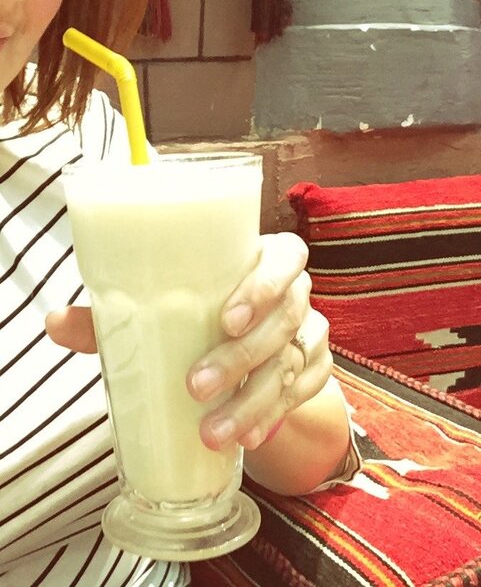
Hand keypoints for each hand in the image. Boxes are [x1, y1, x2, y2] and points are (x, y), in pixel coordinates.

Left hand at [46, 232, 331, 450]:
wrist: (247, 350)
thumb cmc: (201, 314)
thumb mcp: (168, 307)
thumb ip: (117, 314)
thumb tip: (55, 321)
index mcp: (265, 260)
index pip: (286, 259)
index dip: (265, 285)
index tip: (228, 318)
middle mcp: (295, 295)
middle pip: (285, 319)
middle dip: (241, 357)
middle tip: (196, 385)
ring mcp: (311, 333)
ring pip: (293, 364)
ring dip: (252, 401)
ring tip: (212, 433)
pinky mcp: (316, 371)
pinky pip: (304, 396)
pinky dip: (274, 418)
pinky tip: (247, 439)